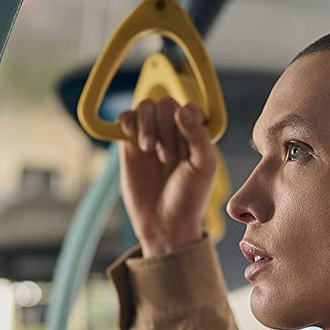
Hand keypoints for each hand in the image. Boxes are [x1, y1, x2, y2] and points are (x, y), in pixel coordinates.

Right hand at [118, 98, 217, 257]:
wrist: (164, 224)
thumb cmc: (189, 197)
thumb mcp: (204, 167)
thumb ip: (198, 136)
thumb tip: (181, 109)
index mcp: (195, 134)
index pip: (187, 107)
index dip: (184, 122)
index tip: (184, 149)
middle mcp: (173, 132)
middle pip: (164, 104)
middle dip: (165, 127)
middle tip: (166, 157)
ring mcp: (150, 136)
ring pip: (145, 107)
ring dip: (147, 124)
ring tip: (149, 150)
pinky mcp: (129, 145)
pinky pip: (125, 120)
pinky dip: (126, 120)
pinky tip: (131, 135)